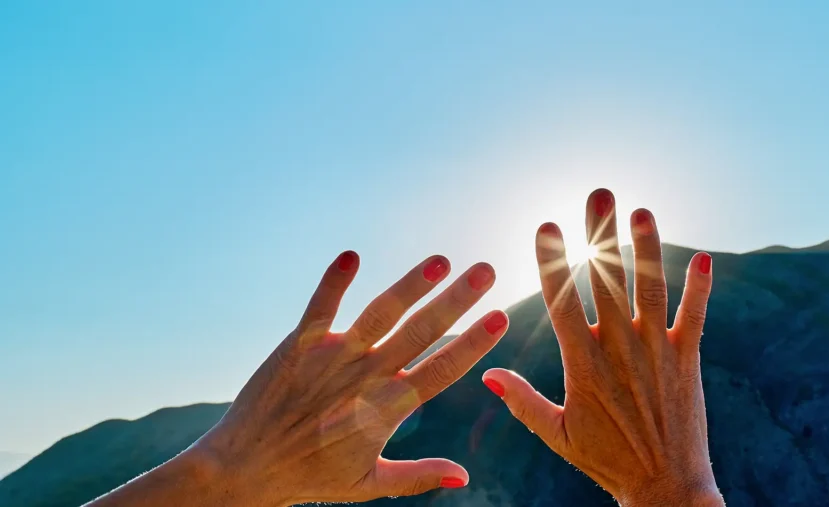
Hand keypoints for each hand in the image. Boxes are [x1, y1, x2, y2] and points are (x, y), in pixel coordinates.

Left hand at [185, 252, 507, 504]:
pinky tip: (350, 255)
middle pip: (420, 333)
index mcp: (387, 409)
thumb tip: (465, 476)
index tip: (500, 317)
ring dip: (409, 285)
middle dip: (456, 300)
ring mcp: (332, 358)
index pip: (441, 371)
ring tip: (439, 260)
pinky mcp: (299, 345)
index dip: (472, 344)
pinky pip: (320, 308)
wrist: (243, 468)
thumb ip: (419, 475)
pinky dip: (333, 282)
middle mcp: (365, 378)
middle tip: (486, 270)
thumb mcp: (368, 484)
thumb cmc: (309, 475)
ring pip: (378, 315)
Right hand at [482, 189, 723, 505]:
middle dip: (601, 233)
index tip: (546, 226)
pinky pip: (693, 316)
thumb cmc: (606, 461)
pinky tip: (705, 258)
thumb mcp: (556, 434)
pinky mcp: (685, 359)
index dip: (553, 261)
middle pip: (606, 279)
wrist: (665, 488)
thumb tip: (488, 373)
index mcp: (582, 363)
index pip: (561, 301)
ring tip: (642, 211)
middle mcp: (618, 348)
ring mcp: (654, 351)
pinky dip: (699, 288)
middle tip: (600, 192)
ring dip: (647, 248)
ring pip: (650, 288)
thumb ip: (522, 400)